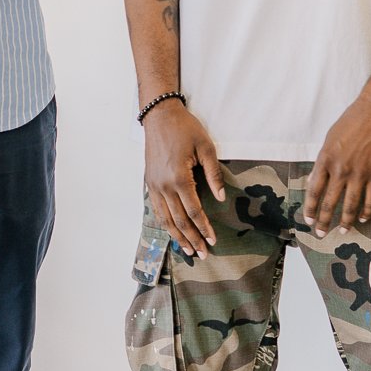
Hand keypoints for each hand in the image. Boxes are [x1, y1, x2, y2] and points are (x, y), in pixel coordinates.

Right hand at [143, 102, 224, 259]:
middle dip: (192, 238)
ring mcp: (154, 185)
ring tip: (188, 250)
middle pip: (179, 220)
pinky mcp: (149, 182)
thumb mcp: (206, 147)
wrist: (159, 116)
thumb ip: (213, 174)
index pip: (194, 211)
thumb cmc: (185, 128)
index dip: (204, 228)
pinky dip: (165, 223)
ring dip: (177, 236)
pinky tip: (172, 231)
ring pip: (165, 218)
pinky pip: (156, 209)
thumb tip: (221, 197)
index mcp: (179, 178)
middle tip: (203, 254)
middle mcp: (164, 185)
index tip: (213, 240)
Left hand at [304, 82, 370, 234]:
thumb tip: (318, 179)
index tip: (309, 220)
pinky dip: (367, 211)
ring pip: (351, 205)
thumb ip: (324, 161)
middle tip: (321, 234)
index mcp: (325, 159)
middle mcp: (341, 169)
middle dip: (324, 221)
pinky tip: (363, 218)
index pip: (314, 190)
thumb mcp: (330, 138)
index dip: (311, 208)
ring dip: (346, 221)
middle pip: (330, 202)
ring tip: (344, 231)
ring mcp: (360, 173)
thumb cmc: (352, 120)